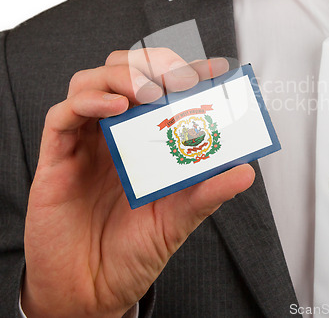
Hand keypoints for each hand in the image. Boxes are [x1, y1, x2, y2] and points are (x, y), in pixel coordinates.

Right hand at [22, 49, 254, 317]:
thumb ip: (209, 192)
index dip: (189, 71)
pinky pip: (62, 115)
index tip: (216, 68)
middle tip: (179, 77)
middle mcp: (116, 133)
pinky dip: (88, 101)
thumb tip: (246, 171)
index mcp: (146, 139)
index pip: (164, 89)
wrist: (92, 289)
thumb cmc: (134, 249)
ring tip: (148, 91)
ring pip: (92, 81)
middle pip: (125, 72)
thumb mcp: (180, 218)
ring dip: (122, 75)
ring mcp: (86, 141)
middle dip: (153, 64)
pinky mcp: (57, 157)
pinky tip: (115, 107)